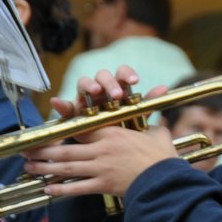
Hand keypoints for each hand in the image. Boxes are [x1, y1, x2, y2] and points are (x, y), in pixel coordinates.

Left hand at [23, 68, 175, 198]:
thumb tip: (161, 121)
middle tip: (26, 152)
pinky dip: (60, 189)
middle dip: (42, 151)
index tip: (47, 132)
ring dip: (44, 168)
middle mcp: (101, 149)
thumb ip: (154, 127)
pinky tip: (48, 188)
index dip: (60, 131)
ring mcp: (100, 168)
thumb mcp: (157, 136)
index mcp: (111, 133)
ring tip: (29, 168)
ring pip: (65, 167)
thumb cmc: (163, 158)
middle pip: (64, 148)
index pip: (79, 129)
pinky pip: (76, 187)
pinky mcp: (102, 185)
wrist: (165, 181)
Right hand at [44, 66, 160, 121]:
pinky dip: (61, 104)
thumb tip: (164, 88)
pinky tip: (57, 102)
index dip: (126, 74)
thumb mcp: (137, 116)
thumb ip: (148, 103)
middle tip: (116, 94)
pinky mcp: (73, 111)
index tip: (135, 81)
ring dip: (89, 86)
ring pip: (85, 83)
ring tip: (95, 92)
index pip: (121, 73)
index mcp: (118, 88)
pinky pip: (65, 106)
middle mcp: (101, 89)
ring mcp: (86, 98)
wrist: (110, 148)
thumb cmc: (124, 127)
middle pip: (103, 76)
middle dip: (109, 83)